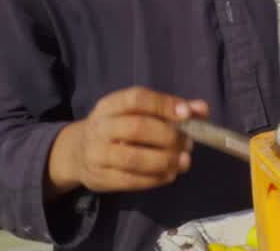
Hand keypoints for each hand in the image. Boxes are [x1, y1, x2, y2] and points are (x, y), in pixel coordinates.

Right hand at [48, 86, 207, 196]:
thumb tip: (202, 109)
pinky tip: (169, 174)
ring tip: (183, 161)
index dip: (163, 105)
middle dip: (169, 136)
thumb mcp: (138, 113)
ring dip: (164, 161)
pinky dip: (156, 179)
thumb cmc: (118, 128)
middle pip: (137, 128)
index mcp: (111, 105)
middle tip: (188, 143)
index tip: (187, 114)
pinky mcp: (100, 178)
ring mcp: (97, 154)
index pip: (137, 99)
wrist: (77, 153)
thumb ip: (171, 109)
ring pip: (133, 158)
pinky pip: (131, 181)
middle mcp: (100, 127)